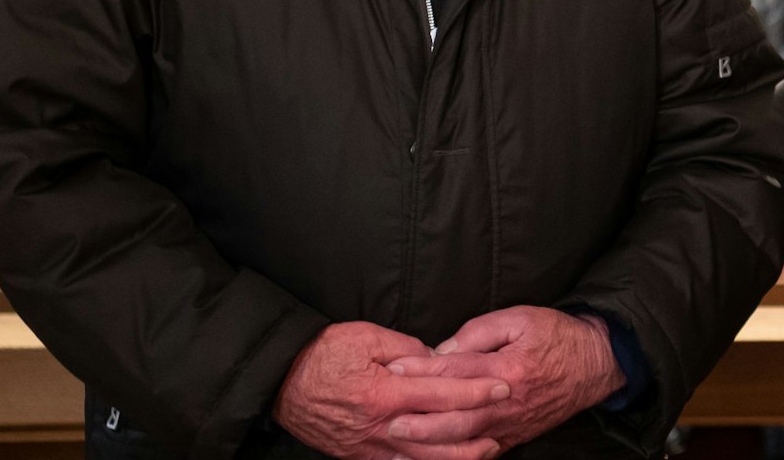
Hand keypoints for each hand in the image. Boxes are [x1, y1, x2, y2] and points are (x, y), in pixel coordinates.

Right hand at [274, 322, 509, 459]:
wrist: (281, 380)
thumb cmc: (324, 353)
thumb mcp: (367, 337)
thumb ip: (407, 349)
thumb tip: (436, 359)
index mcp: (385, 392)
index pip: (442, 394)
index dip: (475, 391)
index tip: (502, 387)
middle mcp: (381, 425)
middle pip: (438, 435)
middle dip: (475, 430)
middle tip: (503, 422)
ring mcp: (369, 445)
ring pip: (423, 459)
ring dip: (457, 456)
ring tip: (485, 449)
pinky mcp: (359, 455)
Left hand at [384, 307, 625, 455]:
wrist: (594, 365)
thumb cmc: (557, 336)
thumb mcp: (522, 318)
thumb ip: (481, 331)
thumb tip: (445, 349)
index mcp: (508, 369)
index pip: (457, 369)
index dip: (423, 368)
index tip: (394, 368)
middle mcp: (507, 402)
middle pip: (456, 415)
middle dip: (421, 419)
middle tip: (390, 418)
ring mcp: (510, 425)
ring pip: (465, 439)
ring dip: (432, 443)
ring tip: (401, 443)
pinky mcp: (513, 437)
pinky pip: (479, 452)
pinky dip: (454, 457)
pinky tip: (430, 457)